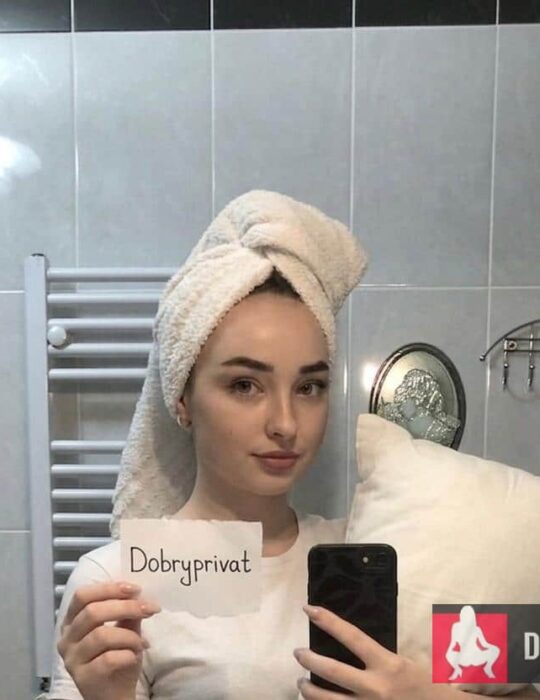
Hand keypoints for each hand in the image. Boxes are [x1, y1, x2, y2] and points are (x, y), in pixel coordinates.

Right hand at [57, 580, 160, 699]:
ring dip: (129, 636)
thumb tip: (139, 594)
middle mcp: (67, 639)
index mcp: (72, 621)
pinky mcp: (83, 678)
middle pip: (92, 612)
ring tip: (142, 642)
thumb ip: (127, 613)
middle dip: (126, 607)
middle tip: (149, 609)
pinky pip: (108, 659)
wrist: (115, 694)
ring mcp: (72, 660)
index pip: (83, 596)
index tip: (135, 589)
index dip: (109, 589)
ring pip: (101, 636)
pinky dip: (127, 654)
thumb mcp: (124, 630)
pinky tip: (134, 656)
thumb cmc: (117, 658)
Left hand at [293, 604, 435, 698]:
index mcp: (388, 665)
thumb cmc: (423, 686)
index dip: (329, 622)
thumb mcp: (403, 663)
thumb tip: (348, 643)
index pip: (352, 637)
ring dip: (309, 691)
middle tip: (298, 653)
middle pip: (333, 671)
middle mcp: (376, 688)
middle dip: (310, 660)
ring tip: (301, 682)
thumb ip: (377, 656)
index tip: (309, 610)